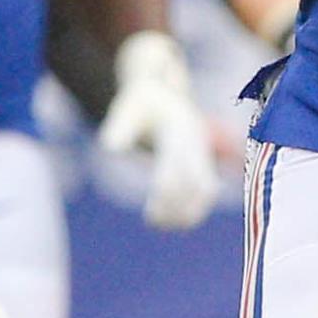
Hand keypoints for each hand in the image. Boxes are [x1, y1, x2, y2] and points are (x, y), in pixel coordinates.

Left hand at [99, 29, 219, 231]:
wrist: (164, 94)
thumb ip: (119, 127)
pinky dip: (192, 211)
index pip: (178, 166)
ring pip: (205, 191)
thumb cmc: (141, 103)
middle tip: (153, 220)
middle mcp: (194, 144)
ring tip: (160, 223)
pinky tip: (169, 221)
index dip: (167, 192)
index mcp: (178, 130)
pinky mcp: (201, 164)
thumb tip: (112, 150)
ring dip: (188, 212)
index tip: (151, 213)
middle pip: (196, 182)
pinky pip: (204, 193)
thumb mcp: (127, 107)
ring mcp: (201, 154)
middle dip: (177, 206)